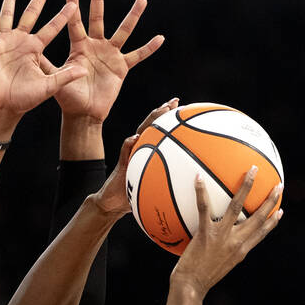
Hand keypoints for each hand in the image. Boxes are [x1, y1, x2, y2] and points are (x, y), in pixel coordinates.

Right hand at [0, 0, 85, 119]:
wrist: (3, 108)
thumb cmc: (25, 100)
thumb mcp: (48, 87)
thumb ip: (65, 76)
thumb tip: (85, 70)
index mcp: (35, 49)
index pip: (52, 28)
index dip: (62, 16)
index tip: (74, 3)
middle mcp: (21, 42)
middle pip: (31, 15)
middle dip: (38, 0)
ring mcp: (4, 43)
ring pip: (6, 16)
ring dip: (9, 2)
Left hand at [45, 0, 164, 122]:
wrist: (84, 113)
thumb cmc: (67, 98)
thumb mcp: (54, 79)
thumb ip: (45, 65)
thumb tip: (29, 52)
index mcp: (78, 47)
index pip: (75, 24)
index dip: (73, 9)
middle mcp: (95, 46)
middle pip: (98, 18)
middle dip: (97, 0)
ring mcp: (110, 54)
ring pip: (123, 31)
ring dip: (133, 16)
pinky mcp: (121, 66)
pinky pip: (137, 55)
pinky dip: (148, 48)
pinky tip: (160, 38)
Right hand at [93, 98, 178, 214]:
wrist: (113, 203)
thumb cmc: (134, 198)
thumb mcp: (155, 190)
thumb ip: (170, 184)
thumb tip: (191, 184)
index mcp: (149, 153)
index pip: (160, 131)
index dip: (170, 119)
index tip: (183, 108)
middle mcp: (140, 150)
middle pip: (151, 126)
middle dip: (162, 111)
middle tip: (175, 101)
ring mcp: (130, 155)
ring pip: (140, 133)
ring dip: (149, 121)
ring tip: (160, 110)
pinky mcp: (121, 163)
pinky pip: (124, 151)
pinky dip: (129, 144)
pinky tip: (134, 138)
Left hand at [171, 168, 283, 293]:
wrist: (191, 287)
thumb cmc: (201, 278)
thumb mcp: (220, 265)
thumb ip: (226, 252)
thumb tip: (223, 242)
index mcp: (241, 250)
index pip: (262, 233)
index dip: (273, 221)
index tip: (281, 210)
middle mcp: (236, 242)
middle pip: (258, 217)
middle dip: (270, 200)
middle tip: (278, 186)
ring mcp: (222, 236)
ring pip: (237, 206)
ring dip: (247, 186)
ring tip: (252, 170)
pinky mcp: (206, 233)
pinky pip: (204, 208)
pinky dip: (201, 191)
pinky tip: (198, 177)